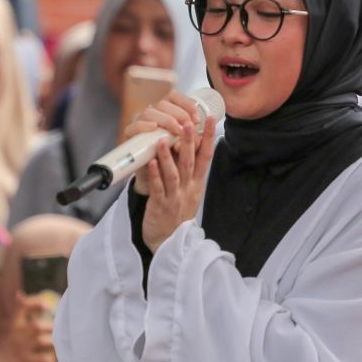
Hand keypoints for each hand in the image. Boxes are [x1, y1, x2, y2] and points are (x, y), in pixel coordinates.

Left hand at [128, 91, 216, 251]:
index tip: (210, 119)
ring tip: (164, 139)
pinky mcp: (160, 206)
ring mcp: (174, 198)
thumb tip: (187, 146)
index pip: (205, 157)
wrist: (170, 243)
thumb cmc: (177, 215)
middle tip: (189, 122)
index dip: (208, 138)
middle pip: (190, 162)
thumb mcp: (190, 192)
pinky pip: (158, 188)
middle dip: (189, 142)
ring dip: (168, 156)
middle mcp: (188, 189)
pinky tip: (152, 162)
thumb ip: (189, 172)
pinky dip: (155, 175)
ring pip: (173, 174)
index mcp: (196, 184)